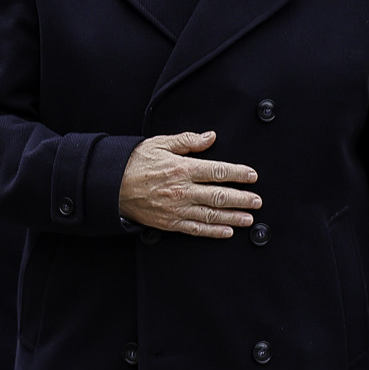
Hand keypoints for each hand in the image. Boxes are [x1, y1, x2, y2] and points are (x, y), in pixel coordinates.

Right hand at [118, 131, 258, 238]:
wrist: (111, 185)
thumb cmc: (135, 163)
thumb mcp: (160, 143)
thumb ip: (188, 141)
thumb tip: (210, 137)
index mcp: (182, 169)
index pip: (218, 171)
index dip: (238, 174)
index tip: (252, 176)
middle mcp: (182, 190)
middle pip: (219, 196)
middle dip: (242, 199)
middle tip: (257, 201)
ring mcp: (177, 209)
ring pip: (211, 215)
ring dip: (233, 217)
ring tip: (249, 218)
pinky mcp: (170, 222)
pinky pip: (196, 229)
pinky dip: (213, 231)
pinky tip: (227, 231)